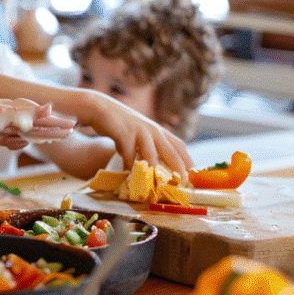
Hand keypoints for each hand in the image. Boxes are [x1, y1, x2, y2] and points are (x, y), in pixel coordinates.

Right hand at [77, 90, 191, 174]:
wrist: (100, 107)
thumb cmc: (120, 123)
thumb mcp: (138, 132)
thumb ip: (146, 146)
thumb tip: (152, 166)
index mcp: (158, 130)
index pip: (179, 146)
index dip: (188, 160)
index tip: (193, 175)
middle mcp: (153, 130)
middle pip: (171, 152)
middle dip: (179, 169)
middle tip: (183, 184)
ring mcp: (139, 131)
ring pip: (151, 155)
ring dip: (154, 172)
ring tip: (156, 186)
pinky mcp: (124, 133)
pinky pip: (129, 154)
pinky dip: (129, 166)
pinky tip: (126, 175)